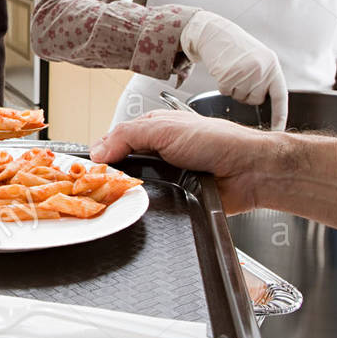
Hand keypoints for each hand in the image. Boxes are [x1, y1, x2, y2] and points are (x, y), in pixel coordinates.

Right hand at [90, 109, 282, 214]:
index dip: (100, 155)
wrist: (250, 171)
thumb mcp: (163, 128)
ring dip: (129, 194)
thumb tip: (97, 151)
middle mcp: (157, 154)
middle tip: (99, 187)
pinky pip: (153, 208)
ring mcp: (166, 178)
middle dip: (112, 178)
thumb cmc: (217, 141)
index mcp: (152, 130)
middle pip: (122, 168)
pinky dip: (147, 209)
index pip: (115, 142)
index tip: (86, 170)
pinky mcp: (176, 201)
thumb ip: (127, 136)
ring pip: (135, 190)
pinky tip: (142, 209)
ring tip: (120, 199)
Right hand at [181, 10, 287, 130]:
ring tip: (232, 70)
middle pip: (255, 100)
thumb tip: (264, 101)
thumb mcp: (259, 58)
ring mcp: (245, 73)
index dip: (280, 116)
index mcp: (272, 66)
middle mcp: (261, 70)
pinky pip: (226, 93)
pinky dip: (222, 85)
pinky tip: (223, 71)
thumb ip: (265, 77)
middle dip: (247, 93)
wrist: (215, 32)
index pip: (280, 97)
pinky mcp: (228, 75)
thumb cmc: (236, 47)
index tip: (279, 130)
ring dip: (234, 88)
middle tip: (241, 76)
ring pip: (240, 97)